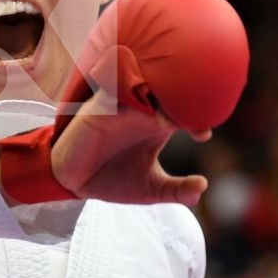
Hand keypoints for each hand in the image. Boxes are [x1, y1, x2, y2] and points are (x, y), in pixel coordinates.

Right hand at [48, 87, 208, 206]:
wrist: (74, 183)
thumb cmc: (114, 180)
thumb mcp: (150, 189)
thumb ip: (177, 190)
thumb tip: (203, 188)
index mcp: (156, 124)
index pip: (183, 111)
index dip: (197, 118)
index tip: (203, 135)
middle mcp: (140, 111)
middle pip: (166, 93)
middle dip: (179, 102)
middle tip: (189, 120)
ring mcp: (119, 107)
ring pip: (142, 87)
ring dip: (154, 97)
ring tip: (166, 117)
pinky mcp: (98, 109)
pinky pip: (111, 92)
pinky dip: (124, 95)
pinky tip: (136, 109)